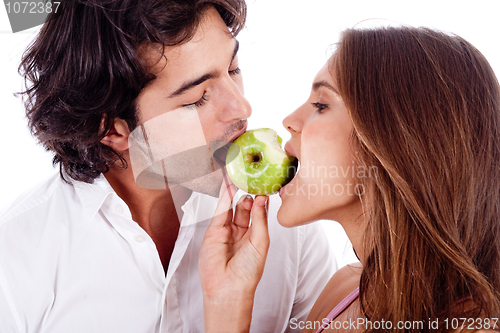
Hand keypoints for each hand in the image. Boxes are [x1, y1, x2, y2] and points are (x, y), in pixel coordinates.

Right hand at [199, 180, 269, 332]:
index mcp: (255, 236)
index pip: (258, 213)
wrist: (228, 288)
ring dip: (236, 193)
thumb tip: (262, 199)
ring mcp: (226, 231)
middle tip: (254, 180)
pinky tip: (229, 187)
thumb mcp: (260, 242)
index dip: (261, 200)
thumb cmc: (247, 272)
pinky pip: (220, 211)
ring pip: (232, 207)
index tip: (266, 186)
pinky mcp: (213, 231)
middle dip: (249, 194)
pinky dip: (224, 198)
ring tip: (242, 178)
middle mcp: (240, 232)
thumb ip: (260, 219)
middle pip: (244, 208)